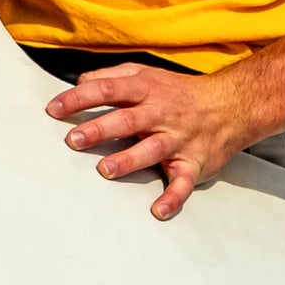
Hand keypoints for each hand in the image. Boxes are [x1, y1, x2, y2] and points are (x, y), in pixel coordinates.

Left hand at [46, 63, 261, 220]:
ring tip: (105, 170)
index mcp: (146, 90)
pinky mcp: (193, 164)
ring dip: (129, 160)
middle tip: (73, 140)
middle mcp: (161, 114)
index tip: (54, 109)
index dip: (79, 98)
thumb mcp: (146, 74)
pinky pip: (183, 183)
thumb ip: (112, 77)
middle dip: (100, 129)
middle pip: (127, 120)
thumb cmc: (178, 91)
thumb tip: (80, 82)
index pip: (108, 90)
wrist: (231, 104)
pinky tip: (158, 210)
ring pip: (152, 150)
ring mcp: (178, 140)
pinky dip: (173, 198)